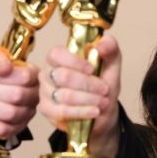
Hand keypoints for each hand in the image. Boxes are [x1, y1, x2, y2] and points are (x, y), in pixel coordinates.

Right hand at [39, 35, 120, 157]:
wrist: (103, 111)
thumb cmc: (102, 84)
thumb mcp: (111, 63)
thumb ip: (110, 47)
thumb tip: (99, 46)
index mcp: (59, 57)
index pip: (56, 54)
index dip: (74, 61)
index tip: (92, 69)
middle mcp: (48, 73)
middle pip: (63, 76)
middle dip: (88, 84)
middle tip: (104, 89)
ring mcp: (45, 92)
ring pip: (64, 95)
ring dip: (88, 99)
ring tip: (103, 102)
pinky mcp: (47, 110)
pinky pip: (62, 111)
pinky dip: (82, 111)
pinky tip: (94, 111)